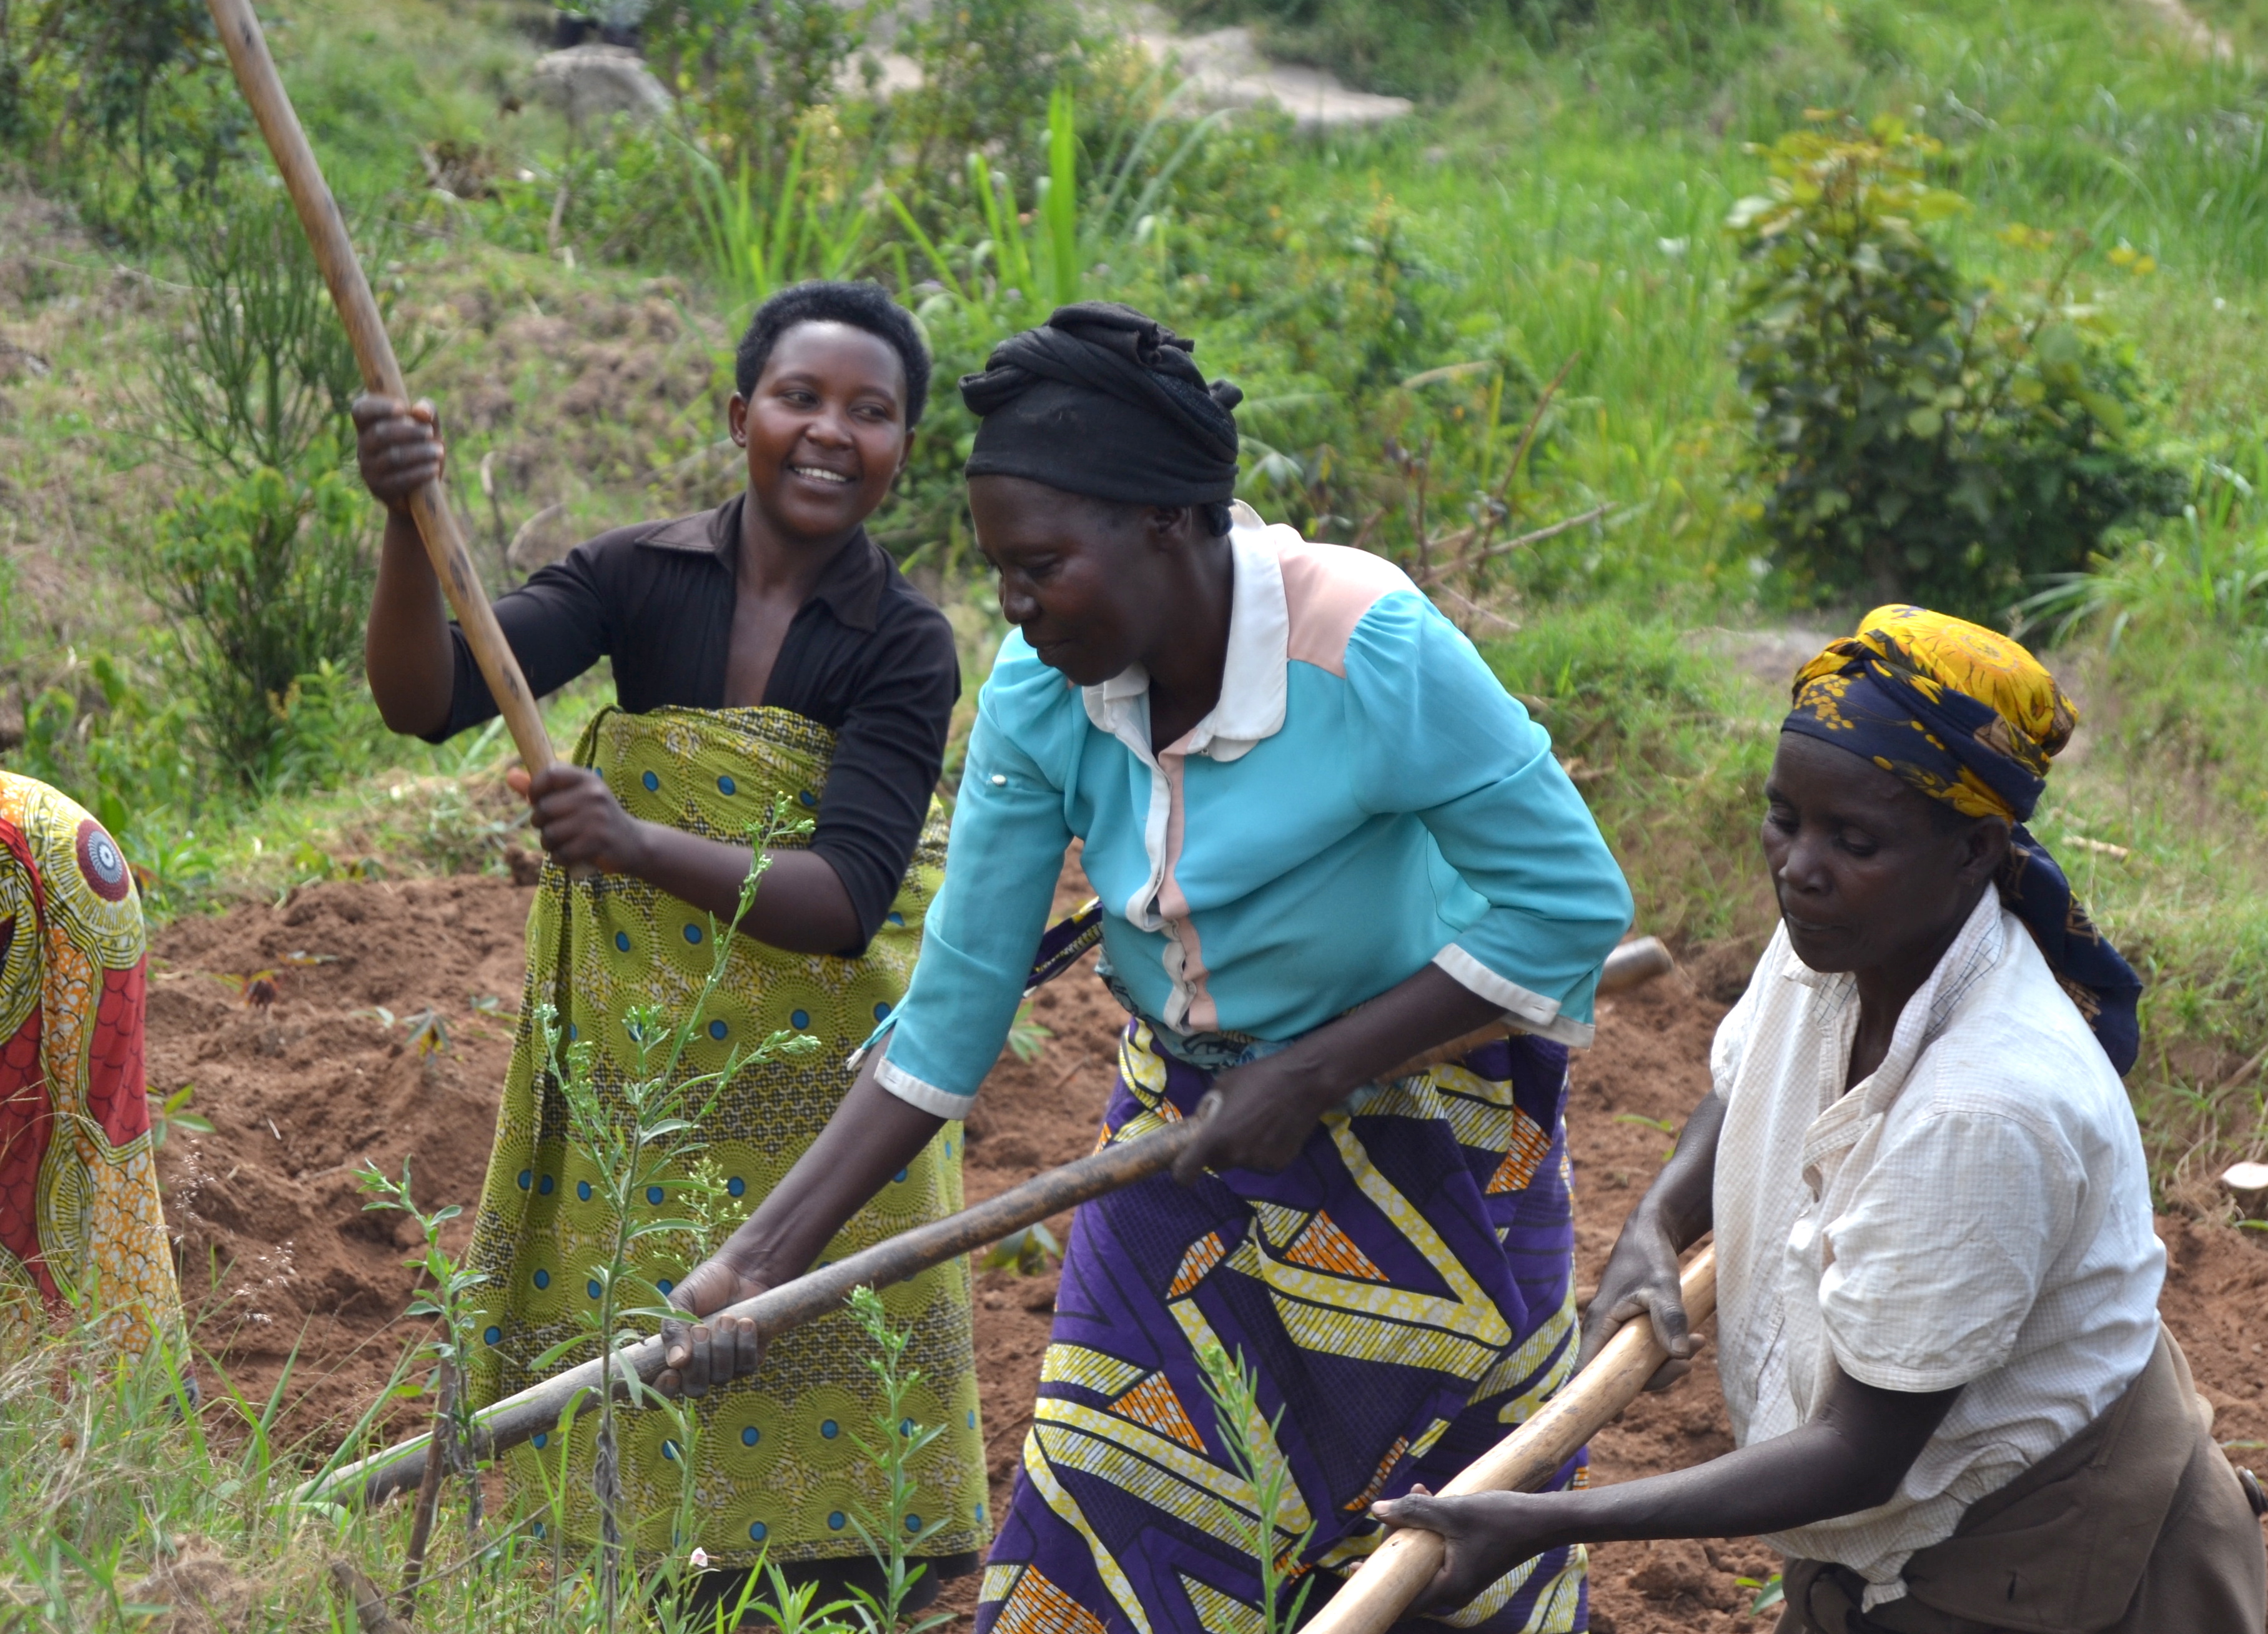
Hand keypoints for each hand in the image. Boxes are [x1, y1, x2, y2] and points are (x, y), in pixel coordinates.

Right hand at [353, 394, 443, 511]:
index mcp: (369, 426)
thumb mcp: (429, 429)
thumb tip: (421, 410)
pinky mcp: (378, 489)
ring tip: (438, 452)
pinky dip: (420, 472)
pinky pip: (399, 480)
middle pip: (380, 433)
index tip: (403, 409)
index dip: (379, 407)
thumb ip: (428, 413)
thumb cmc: (422, 451)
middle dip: (410, 432)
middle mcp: (363, 446)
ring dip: (419, 452)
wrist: (419, 493)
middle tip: (430, 433)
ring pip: (392, 457)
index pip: (361, 410)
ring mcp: (368, 469)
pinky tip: (434, 468)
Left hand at [507, 765, 650, 873]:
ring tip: (561, 843)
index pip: (550, 774)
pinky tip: (569, 856)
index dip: (536, 789)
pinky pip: (561, 853)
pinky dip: (559, 858)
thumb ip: (542, 789)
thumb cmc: (596, 819)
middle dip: (540, 823)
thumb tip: (509, 775)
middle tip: (552, 828)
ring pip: (550, 834)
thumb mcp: (575, 799)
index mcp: (587, 779)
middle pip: (544, 808)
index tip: (537, 801)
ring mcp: (597, 819)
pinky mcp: (598, 842)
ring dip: (549, 843)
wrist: (634, 844)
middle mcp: (594, 795)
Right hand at [656, 1251, 768, 1397]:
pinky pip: (747, 1367)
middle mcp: (697, 1368)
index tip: (671, 1373)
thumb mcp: (681, 1300)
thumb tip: (676, 1363)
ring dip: (723, 1347)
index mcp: (673, 1357)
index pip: (658, 1393)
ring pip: (721, 1377)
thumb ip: (672, 1329)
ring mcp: (724, 1366)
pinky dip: (745, 1345)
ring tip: (727, 1318)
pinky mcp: (749, 1359)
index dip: (661, 1392)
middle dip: (699, 1361)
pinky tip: (746, 1322)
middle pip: (694, 1389)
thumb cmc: (706, 1285)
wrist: (742, 1270)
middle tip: (701, 1329)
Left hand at [1170, 1051, 1340, 1184]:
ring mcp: (1258, 1163)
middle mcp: (1234, 1156)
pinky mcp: (1278, 1165)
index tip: (1184, 1167)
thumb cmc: (1259, 1077)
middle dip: (1217, 1152)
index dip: (1181, 1172)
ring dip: (1241, 1150)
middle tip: (1228, 1131)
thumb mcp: (1223, 1084)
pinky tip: (1274, 1131)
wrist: (1304, 1082)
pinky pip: (1261, 1162)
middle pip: (1216, 1164)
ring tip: (1257, 1125)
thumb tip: (1203, 1119)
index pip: (1185, 1171)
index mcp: (1215, 1137)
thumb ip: (1208, 1106)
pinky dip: (1263, 1152)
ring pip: (1240, 1163)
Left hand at [1371, 1485, 1562, 1613]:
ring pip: (1423, 1560)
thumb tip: (1377, 1510)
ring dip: (1413, 1531)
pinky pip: (1438, 1552)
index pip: (1400, 1597)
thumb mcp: (1453, 1511)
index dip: (1374, 1583)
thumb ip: (1415, 1511)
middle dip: (1394, 1545)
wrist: (1544, 1521)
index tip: (1349, 1569)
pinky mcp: (1468, 1565)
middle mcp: (1453, 1592)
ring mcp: (1461, 1579)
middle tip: (1389, 1516)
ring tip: (1412, 1497)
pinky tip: (1427, 1496)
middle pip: (1409, 1577)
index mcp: (1448, 1589)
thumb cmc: (1502, 1519)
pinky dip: (1429, 1530)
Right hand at [1577, 1212, 1698, 1390]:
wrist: (1651, 1230)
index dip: (1593, 1397)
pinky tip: (1693, 1339)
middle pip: (1619, 1373)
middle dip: (1656, 1376)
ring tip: (1699, 1343)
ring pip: (1636, 1362)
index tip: (1609, 1420)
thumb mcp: (1662, 1285)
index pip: (1587, 1371)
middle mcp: (1604, 1330)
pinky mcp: (1631, 1324)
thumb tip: (1680, 1355)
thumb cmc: (1650, 1256)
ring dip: (1667, 1362)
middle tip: (1687, 1365)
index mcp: (1601, 1324)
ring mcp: (1617, 1328)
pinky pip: (1645, 1349)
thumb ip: (1670, 1318)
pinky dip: (1668, 1350)